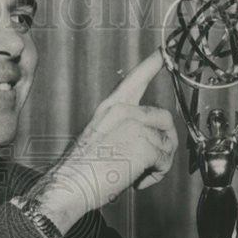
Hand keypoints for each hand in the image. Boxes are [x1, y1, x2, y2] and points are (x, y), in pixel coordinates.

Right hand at [25, 49, 176, 235]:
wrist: (70, 185)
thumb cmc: (80, 171)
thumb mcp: (100, 140)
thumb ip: (124, 131)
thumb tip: (149, 140)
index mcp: (110, 109)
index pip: (135, 80)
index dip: (152, 65)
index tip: (164, 51)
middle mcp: (124, 111)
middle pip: (165, 118)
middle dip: (165, 142)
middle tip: (150, 162)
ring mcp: (135, 126)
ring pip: (168, 143)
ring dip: (159, 163)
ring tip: (139, 175)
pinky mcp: (144, 145)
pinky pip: (165, 161)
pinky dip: (156, 175)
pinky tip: (138, 181)